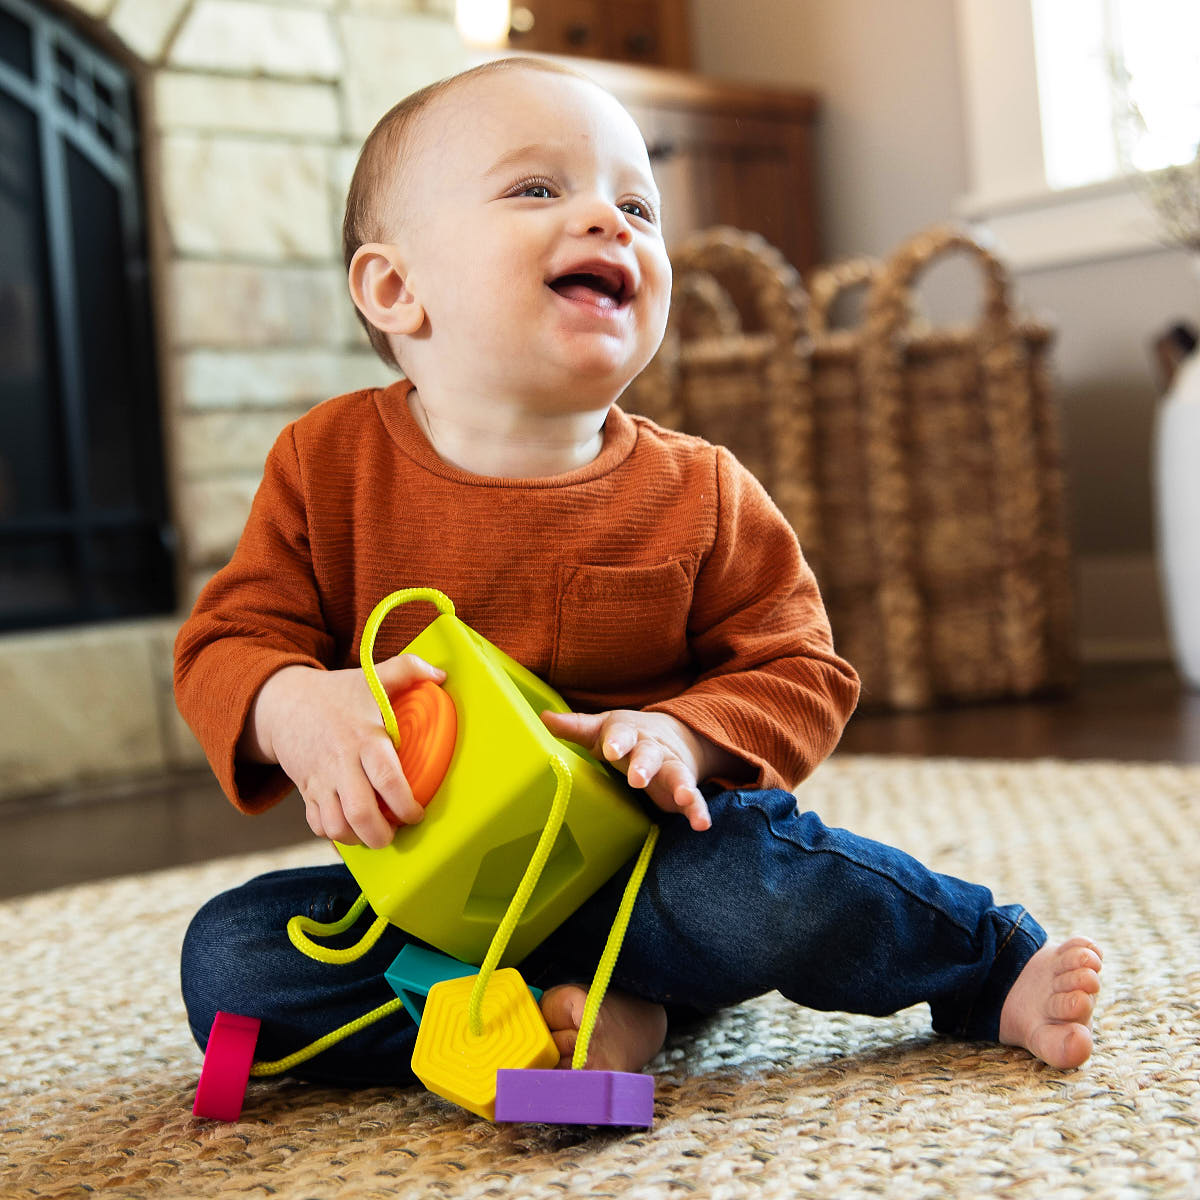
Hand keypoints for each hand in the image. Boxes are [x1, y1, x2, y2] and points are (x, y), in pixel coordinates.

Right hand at [242, 654, 445, 848]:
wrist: (282, 704)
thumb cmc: (337, 693)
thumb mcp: (371, 677)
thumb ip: (408, 669)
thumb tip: (441, 674)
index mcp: (365, 739)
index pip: (387, 779)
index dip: (405, 804)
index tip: (417, 813)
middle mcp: (342, 764)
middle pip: (360, 813)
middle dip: (381, 834)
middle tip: (395, 833)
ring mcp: (321, 781)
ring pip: (336, 826)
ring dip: (357, 838)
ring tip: (375, 833)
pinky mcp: (306, 791)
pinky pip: (317, 824)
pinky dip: (334, 833)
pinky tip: (351, 826)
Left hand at [541, 708, 724, 831]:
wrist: (673, 734)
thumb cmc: (625, 737)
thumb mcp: (602, 730)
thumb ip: (575, 727)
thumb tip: (544, 718)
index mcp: (628, 733)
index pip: (621, 734)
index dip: (616, 741)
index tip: (611, 749)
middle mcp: (651, 749)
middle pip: (649, 755)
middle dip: (644, 765)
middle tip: (638, 778)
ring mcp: (671, 768)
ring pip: (677, 775)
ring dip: (682, 786)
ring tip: (686, 798)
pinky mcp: (684, 788)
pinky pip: (694, 799)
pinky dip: (698, 810)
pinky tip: (702, 824)